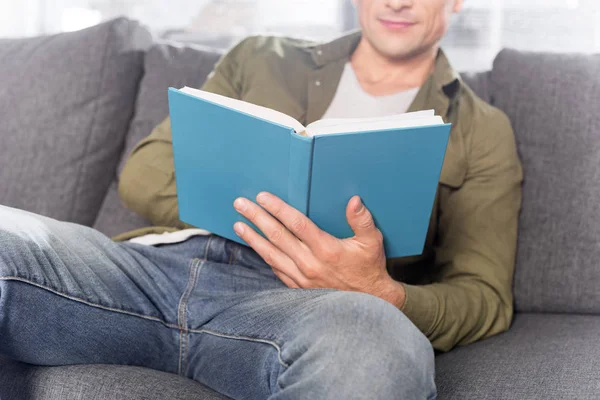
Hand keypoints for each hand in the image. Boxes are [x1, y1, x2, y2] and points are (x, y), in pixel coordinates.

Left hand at [233, 192, 405, 307]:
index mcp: (326, 249)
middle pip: (277, 236)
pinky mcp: (299, 288)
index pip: (296, 223)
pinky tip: (255, 247)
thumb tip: (354, 200)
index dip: (277, 208)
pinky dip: (264, 257)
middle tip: (240, 204)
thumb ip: (363, 220)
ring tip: (238, 225)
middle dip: (256, 218)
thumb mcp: (372, 242)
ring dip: (253, 238)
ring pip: (271, 255)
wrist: (370, 303)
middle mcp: (310, 263)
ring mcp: (302, 278)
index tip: (262, 197)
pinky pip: (276, 270)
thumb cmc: (370, 269)